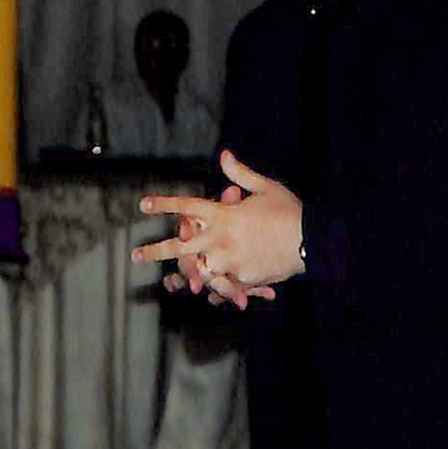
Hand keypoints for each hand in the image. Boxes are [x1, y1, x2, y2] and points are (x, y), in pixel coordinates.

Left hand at [133, 149, 304, 296]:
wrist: (311, 240)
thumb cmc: (289, 210)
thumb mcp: (265, 187)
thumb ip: (240, 174)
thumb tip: (223, 154)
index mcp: (224, 214)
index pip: (187, 206)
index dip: (164, 204)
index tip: (143, 205)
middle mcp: (222, 238)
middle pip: (181, 246)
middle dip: (156, 251)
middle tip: (135, 255)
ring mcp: (231, 260)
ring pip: (199, 269)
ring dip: (186, 273)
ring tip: (171, 282)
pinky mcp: (243, 277)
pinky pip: (223, 285)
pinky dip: (215, 288)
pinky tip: (206, 293)